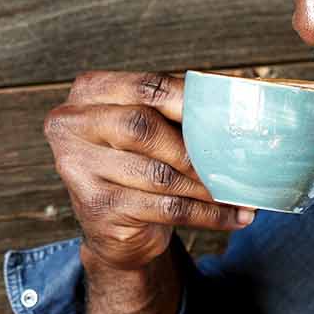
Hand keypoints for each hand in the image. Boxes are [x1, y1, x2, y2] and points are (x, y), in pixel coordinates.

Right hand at [43, 71, 253, 272]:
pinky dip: (208, 214)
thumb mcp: (146, 130)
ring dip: (208, 187)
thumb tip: (238, 100)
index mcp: (88, 93)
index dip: (189, 99)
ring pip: (159, 175)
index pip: (144, 86)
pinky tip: (235, 217)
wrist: (113, 226)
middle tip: (232, 160)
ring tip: (241, 192)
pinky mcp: (99, 208)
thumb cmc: (136, 165)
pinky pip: (166, 208)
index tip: (228, 114)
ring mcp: (79, 169)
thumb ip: (175, 109)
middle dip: (193, 148)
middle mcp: (72, 127)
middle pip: (141, 127)